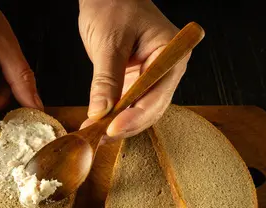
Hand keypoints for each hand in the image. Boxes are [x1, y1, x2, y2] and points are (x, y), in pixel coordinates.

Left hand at [78, 0, 188, 141]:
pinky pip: (128, 107)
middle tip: (98, 137)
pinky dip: (113, 118)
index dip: (135, 116)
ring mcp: (152, 79)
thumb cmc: (113, 5)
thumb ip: (106, 79)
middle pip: (151, 109)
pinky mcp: (137, 83)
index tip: (112, 128)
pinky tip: (96, 125)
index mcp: (171, 55)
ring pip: (139, 113)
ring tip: (94, 134)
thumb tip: (100, 113)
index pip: (157, 95)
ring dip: (117, 126)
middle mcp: (166, 70)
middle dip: (124, 126)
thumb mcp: (108, 42)